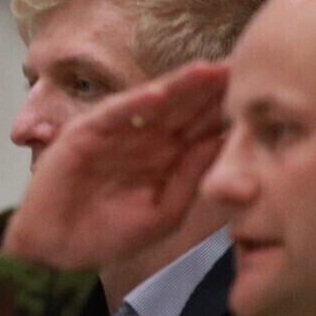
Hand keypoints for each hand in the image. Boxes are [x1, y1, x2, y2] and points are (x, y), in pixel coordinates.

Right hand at [4, 61, 229, 270]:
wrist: (58, 250)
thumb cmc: (108, 234)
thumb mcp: (164, 211)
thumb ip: (190, 177)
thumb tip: (223, 143)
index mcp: (165, 157)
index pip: (200, 126)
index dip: (225, 109)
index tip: (257, 93)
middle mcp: (144, 139)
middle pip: (183, 107)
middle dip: (209, 88)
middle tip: (241, 65)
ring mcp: (115, 133)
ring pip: (153, 103)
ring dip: (179, 86)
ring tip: (208, 70)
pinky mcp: (86, 134)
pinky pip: (115, 114)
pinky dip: (135, 103)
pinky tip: (160, 92)